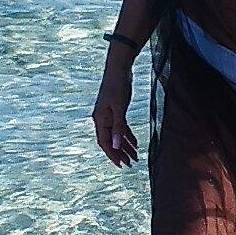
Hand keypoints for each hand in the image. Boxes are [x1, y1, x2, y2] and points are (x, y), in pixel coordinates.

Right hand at [93, 44, 140, 165]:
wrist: (119, 69)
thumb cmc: (118, 86)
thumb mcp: (119, 108)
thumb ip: (118, 127)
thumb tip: (115, 145)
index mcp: (100, 119)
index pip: (105, 142)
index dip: (112, 155)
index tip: (121, 165)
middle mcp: (102, 119)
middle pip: (110, 141)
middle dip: (120, 153)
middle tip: (130, 164)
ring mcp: (109, 115)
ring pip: (116, 135)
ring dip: (125, 146)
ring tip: (135, 157)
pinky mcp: (116, 111)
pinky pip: (121, 127)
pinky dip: (127, 136)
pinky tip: (135, 143)